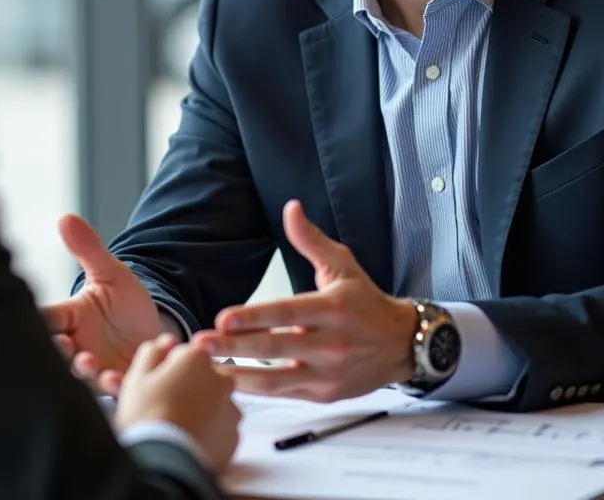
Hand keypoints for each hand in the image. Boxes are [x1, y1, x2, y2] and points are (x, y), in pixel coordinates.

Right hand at [42, 213, 161, 390]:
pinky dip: (112, 387)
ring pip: (80, 376)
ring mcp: (94, 366)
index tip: (46, 322)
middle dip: (60, 353)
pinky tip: (119, 380)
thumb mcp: (111, 273)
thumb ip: (88, 249)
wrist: (154, 328)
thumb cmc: (125, 302)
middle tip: (68, 347)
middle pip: (58, 352)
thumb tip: (65, 217)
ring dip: (83, 373)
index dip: (43, 322)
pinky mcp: (114, 382)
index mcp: (70, 316)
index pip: (47, 318)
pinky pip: (108, 390)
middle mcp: (76, 344)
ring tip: (91, 366)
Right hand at [116, 334, 240, 472]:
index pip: (185, 354)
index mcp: (198, 358)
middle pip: (204, 377)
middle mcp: (221, 379)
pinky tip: (189, 440)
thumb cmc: (148, 416)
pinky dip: (209, 432)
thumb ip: (153, 351)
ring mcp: (230, 409)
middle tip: (166, 406)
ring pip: (215, 402)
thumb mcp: (138, 376)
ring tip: (177, 426)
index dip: (169, 369)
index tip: (159, 384)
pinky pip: (221, 428)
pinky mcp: (233, 438)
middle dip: (189, 387)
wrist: (164, 462)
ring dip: (201, 409)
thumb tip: (167, 342)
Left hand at [194, 200, 417, 401]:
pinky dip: (257, 389)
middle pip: (275, 347)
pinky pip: (284, 393)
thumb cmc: (365, 301)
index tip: (223, 319)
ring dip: (238, 373)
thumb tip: (290, 208)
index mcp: (331, 309)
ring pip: (276, 379)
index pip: (286, 313)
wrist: (401, 344)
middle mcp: (330, 343)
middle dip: (234, 347)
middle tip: (202, 343)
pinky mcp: (324, 394)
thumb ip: (311, 239)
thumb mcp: (342, 265)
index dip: (254, 317)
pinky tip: (231, 381)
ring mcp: (327, 373)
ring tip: (207, 367)